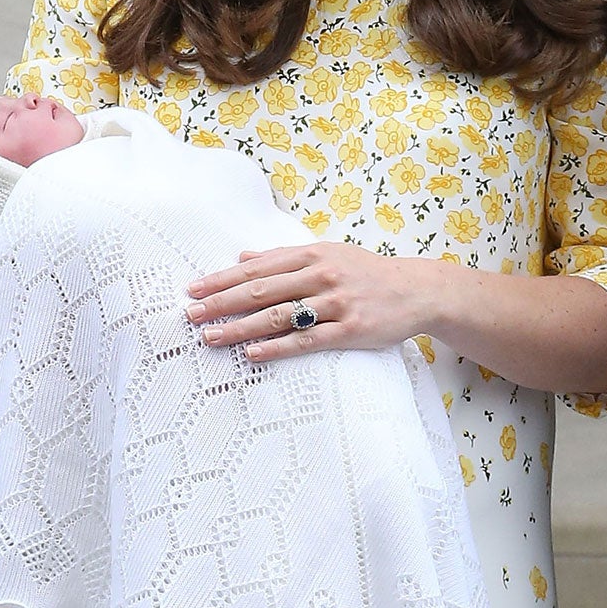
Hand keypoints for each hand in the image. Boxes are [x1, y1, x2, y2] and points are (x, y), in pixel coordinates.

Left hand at [183, 242, 452, 360]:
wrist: (416, 290)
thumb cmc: (366, 272)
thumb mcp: (328, 254)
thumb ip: (285, 256)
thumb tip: (243, 256)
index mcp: (313, 254)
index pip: (258, 267)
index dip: (223, 278)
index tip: (194, 289)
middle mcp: (321, 275)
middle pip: (261, 290)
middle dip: (222, 303)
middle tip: (190, 314)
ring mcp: (336, 302)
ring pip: (279, 316)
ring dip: (240, 327)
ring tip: (211, 336)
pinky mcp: (349, 329)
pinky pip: (306, 341)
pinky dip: (277, 347)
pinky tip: (252, 353)